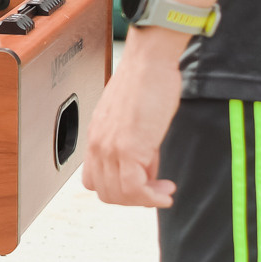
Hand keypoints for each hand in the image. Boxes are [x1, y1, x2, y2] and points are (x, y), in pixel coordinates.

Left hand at [83, 28, 185, 206]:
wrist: (149, 62)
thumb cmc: (145, 82)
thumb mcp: (132, 120)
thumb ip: (135, 147)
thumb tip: (146, 171)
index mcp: (96, 136)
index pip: (94, 180)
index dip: (118, 188)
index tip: (141, 185)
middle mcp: (97, 144)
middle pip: (105, 192)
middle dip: (133, 199)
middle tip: (157, 191)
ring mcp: (110, 147)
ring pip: (119, 195)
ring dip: (145, 200)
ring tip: (165, 190)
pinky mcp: (128, 148)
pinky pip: (135, 188)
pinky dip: (152, 197)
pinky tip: (166, 191)